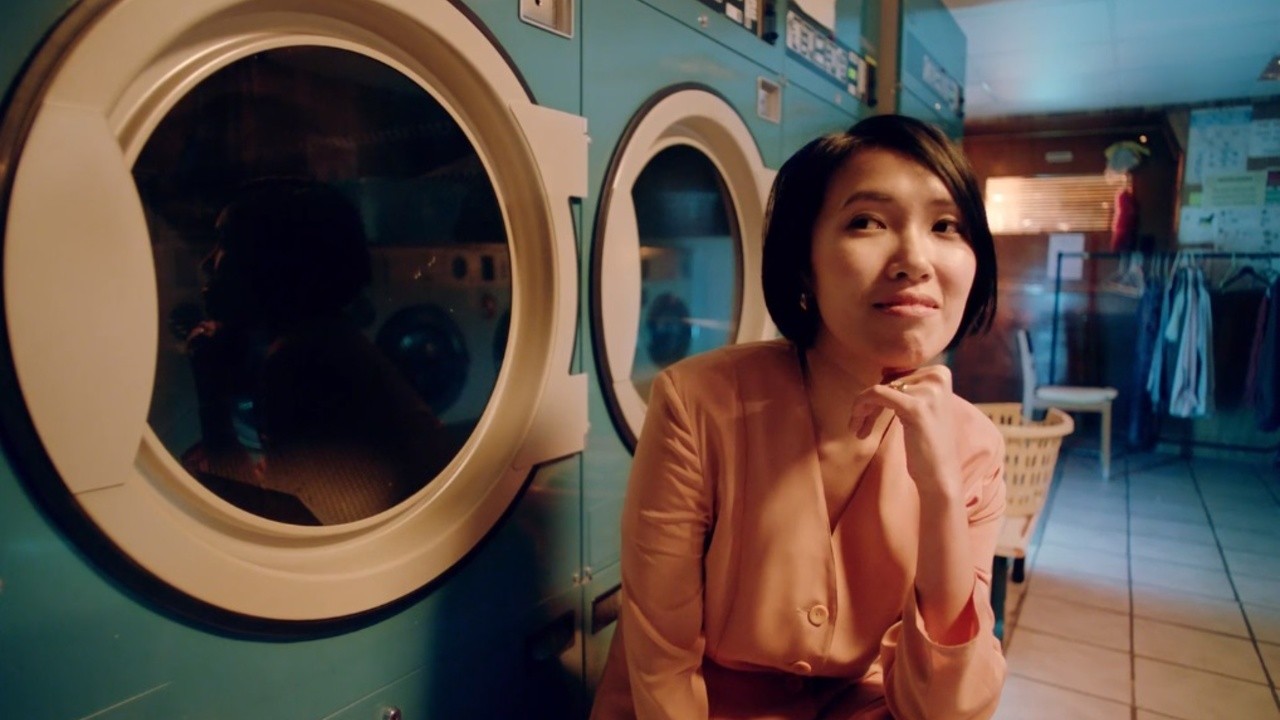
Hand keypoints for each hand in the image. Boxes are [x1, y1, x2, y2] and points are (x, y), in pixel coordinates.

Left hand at [847, 364, 961, 501]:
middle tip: (859, 424)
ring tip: (857, 428)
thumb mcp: (921, 407)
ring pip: (879, 388)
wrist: (940, 474)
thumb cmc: (927, 443)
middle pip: (888, 381)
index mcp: (941, 373)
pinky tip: (857, 427)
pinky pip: (877, 394)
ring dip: (862, 408)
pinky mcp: (916, 407)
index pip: (898, 374)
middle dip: (870, 403)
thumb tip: (884, 369)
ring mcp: (929, 391)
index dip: (881, 393)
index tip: (871, 413)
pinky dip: (861, 407)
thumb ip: (908, 387)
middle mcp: (938, 377)